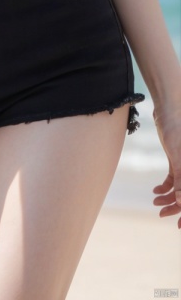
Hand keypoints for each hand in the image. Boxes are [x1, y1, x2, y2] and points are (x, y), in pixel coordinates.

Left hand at [152, 106, 180, 227]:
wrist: (168, 109)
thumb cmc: (177, 130)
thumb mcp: (179, 158)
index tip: (179, 225)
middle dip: (178, 207)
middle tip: (162, 215)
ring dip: (169, 197)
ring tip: (155, 202)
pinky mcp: (178, 160)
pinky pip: (175, 179)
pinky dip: (166, 186)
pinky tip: (156, 191)